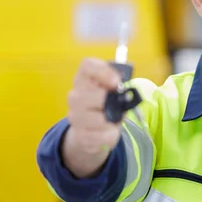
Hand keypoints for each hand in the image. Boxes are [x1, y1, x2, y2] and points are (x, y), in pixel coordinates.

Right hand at [62, 58, 121, 176]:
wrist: (88, 130)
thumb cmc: (104, 105)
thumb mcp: (112, 92)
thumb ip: (119, 87)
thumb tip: (127, 93)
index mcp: (84, 78)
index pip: (88, 66)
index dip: (104, 71)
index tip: (117, 81)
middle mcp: (75, 95)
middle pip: (97, 95)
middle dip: (112, 102)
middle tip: (117, 105)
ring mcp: (74, 116)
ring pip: (101, 119)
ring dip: (113, 121)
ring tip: (112, 120)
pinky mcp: (79, 135)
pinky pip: (102, 136)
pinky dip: (110, 135)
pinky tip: (107, 132)